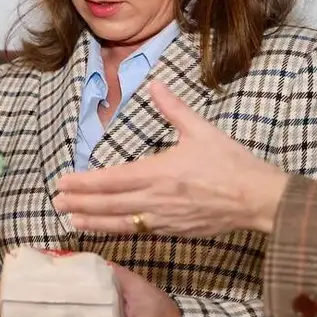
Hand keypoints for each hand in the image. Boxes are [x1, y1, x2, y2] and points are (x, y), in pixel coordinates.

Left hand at [54, 81, 288, 235]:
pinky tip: (106, 230)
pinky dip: (118, 232)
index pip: (112, 180)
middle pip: (110, 204)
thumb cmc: (232, 164)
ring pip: (121, 223)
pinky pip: (139, 233)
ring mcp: (165, 219)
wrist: (260, 200)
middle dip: (80, 204)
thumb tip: (154, 84)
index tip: (63, 182)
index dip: (85, 183)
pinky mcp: (175, 231)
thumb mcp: (202, 130)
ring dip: (94, 222)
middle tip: (56, 203)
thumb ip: (174, 108)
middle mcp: (157, 200)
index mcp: (160, 173)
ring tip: (71, 221)